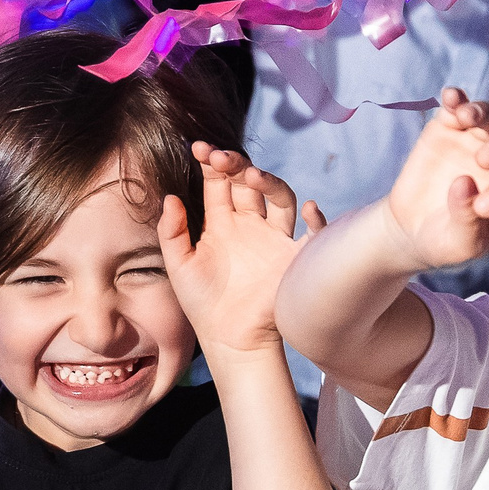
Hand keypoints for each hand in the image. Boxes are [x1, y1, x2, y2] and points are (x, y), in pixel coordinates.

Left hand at [159, 143, 324, 357]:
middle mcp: (249, 224)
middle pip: (248, 182)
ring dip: (268, 182)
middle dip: (235, 165)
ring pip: (279, 197)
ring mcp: (273, 238)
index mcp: (221, 222)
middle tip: (220, 157)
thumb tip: (171, 196)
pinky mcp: (294, 257)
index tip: (199, 148)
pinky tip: (309, 209)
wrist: (230, 340)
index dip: (211, 163)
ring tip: (251, 176)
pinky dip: (317, 220)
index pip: (219, 182)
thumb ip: (172, 232)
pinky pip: (314, 233)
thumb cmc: (203, 304)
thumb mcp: (179, 265)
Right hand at [380, 88, 488, 270]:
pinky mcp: (449, 128)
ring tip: (466, 117)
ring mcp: (477, 141)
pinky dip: (457, 99)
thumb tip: (464, 183)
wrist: (412, 229)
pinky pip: (459, 107)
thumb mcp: (459, 243)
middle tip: (484, 160)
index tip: (482, 207)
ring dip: (483, 112)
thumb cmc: (446, 241)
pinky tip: (450, 97)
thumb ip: (467, 218)